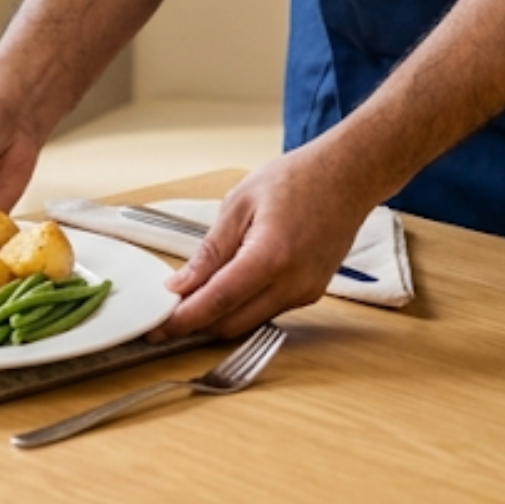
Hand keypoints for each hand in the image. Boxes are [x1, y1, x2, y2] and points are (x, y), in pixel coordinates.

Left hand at [159, 145, 375, 337]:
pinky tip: (226, 285)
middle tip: (165, 314)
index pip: (217, 302)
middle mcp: (292, 284)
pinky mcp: (311, 293)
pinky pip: (268, 310)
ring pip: (250, 321)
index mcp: (269, 257)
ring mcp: (305, 292)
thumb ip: (210, 250)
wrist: (347, 176)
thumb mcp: (239, 204)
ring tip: (192, 295)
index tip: (157, 327)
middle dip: (196, 323)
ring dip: (219, 315)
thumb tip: (181, 284)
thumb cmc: (296, 179)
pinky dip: (243, 305)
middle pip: (232, 324)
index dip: (183, 320)